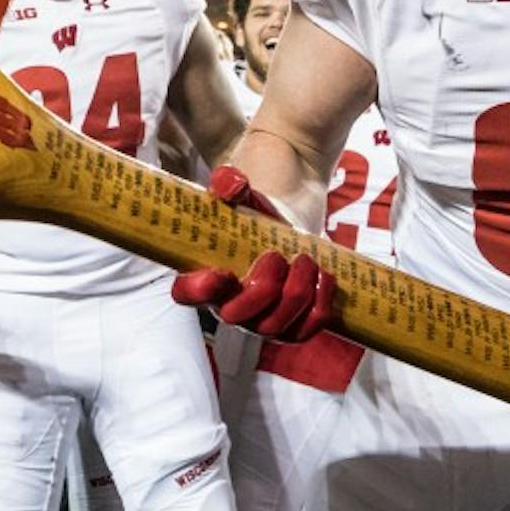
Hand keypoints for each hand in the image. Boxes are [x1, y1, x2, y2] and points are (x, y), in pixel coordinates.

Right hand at [171, 166, 337, 342]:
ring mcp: (262, 322)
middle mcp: (230, 306)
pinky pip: (308, 329)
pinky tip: (322, 275)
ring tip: (304, 259)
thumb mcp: (242, 192)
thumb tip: (230, 184)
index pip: (187, 294)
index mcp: (205, 274)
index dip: (198, 289)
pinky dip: (320, 302)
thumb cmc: (256, 214)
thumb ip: (229, 181)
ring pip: (276, 327)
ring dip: (296, 290)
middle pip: (237, 318)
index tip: (220, 271)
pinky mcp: (295, 326)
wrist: (291, 226)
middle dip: (261, 289)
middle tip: (275, 255)